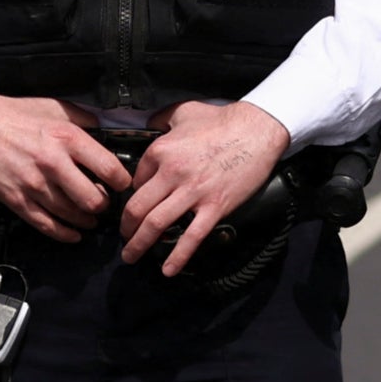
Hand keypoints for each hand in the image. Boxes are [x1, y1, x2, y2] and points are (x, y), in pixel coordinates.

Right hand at [0, 93, 129, 241]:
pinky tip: (74, 234)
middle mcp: (53, 163)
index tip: (123, 184)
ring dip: (87, 220)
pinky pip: (47, 225)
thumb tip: (105, 130)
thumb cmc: (14, 115)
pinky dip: (65, 234)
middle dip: (104, 205)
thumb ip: (83, 119)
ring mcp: (35, 185)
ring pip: (73, 215)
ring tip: (91, 217)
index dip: (122, 181)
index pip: (109, 168)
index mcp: (66, 137)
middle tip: (105, 202)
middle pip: (94, 199)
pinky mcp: (18, 201)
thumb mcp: (54, 107)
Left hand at [119, 100, 288, 273]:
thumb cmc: (222, 120)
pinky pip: (192, 237)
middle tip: (122, 237)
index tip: (132, 205)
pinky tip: (167, 270)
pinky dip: (177, 257)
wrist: (257, 129)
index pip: (135, 180)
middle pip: (138, 207)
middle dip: (125, 227)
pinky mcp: (214, 206)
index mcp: (161, 151)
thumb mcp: (184, 111)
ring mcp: (193, 192)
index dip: (131, 195)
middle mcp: (172, 173)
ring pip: (156, 224)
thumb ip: (162, 119)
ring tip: (132, 256)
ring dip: (139, 244)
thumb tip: (150, 123)